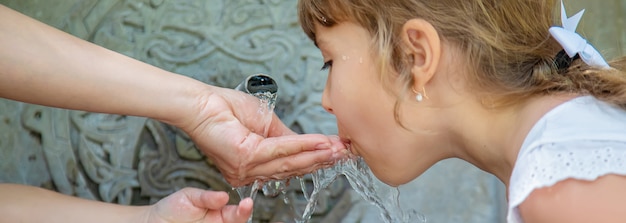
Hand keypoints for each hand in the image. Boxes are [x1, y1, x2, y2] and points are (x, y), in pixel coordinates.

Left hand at [146, 188, 251, 222]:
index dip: (244, 209)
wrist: (153, 222)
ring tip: (222, 218)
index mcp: (219, 213)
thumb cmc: (173, 207)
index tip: (246, 203)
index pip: (236, 212)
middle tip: (242, 210)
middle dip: (241, 217)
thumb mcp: (189, 196)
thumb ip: (207, 197)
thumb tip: (224, 196)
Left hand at [180, 86, 347, 185]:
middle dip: (323, 158)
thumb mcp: (264, 123)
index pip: (290, 165)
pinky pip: (281, 150)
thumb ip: (286, 136)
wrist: (200, 102)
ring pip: (291, 161)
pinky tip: (321, 140)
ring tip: (338, 146)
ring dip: (318, 153)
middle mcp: (250, 172)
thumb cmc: (224, 108)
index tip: (339, 152)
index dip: (316, 159)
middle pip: (294, 167)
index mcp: (253, 165)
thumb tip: (310, 143)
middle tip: (346, 152)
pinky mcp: (246, 157)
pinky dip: (303, 144)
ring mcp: (247, 168)